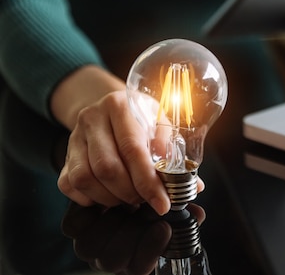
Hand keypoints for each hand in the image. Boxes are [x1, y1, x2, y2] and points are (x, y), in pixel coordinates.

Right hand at [57, 90, 171, 214]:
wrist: (110, 106)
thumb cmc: (143, 118)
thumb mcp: (163, 123)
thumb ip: (176, 152)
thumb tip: (195, 185)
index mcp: (120, 105)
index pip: (133, 150)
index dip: (148, 182)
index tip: (163, 203)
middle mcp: (92, 117)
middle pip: (107, 168)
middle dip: (131, 193)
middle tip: (146, 200)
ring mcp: (74, 136)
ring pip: (85, 179)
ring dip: (111, 198)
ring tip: (130, 198)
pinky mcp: (64, 153)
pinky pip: (69, 185)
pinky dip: (90, 198)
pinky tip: (109, 195)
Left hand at [62, 202, 205, 274]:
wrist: (122, 181)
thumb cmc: (152, 200)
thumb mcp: (169, 205)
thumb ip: (183, 212)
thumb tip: (197, 213)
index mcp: (135, 259)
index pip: (139, 268)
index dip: (151, 250)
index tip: (165, 227)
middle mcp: (111, 257)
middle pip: (113, 260)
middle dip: (132, 233)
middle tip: (149, 209)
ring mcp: (90, 244)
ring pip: (91, 246)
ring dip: (112, 222)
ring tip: (128, 200)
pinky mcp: (74, 225)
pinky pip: (74, 225)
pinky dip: (90, 210)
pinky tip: (108, 195)